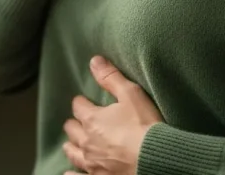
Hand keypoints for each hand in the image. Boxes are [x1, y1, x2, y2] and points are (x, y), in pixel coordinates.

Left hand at [62, 56, 163, 174]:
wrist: (156, 158)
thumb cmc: (145, 126)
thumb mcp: (131, 94)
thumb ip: (111, 77)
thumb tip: (94, 60)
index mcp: (92, 119)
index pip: (79, 106)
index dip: (82, 103)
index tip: (85, 101)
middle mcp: (87, 141)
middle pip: (72, 130)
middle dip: (75, 124)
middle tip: (80, 122)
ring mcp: (92, 162)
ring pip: (73, 153)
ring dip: (72, 146)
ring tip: (71, 143)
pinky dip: (72, 174)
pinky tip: (68, 172)